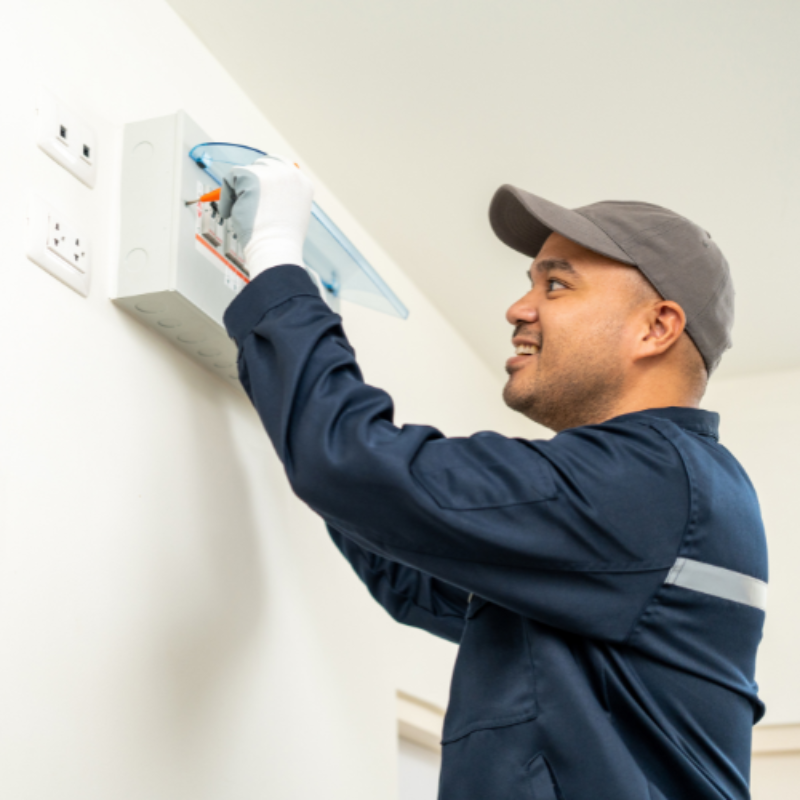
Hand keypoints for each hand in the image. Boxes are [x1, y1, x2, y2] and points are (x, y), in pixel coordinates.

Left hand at [218, 156, 313, 278]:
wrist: (275, 249)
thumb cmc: (280, 241)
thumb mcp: (290, 215)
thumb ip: (281, 199)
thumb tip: (260, 192)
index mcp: (302, 183)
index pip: (281, 166)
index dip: (264, 175)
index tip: (252, 188)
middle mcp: (290, 174)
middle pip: (261, 164)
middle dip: (248, 181)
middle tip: (240, 200)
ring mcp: (272, 174)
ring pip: (245, 173)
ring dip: (238, 193)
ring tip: (238, 215)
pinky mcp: (252, 176)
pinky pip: (230, 179)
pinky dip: (226, 197)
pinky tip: (231, 214)